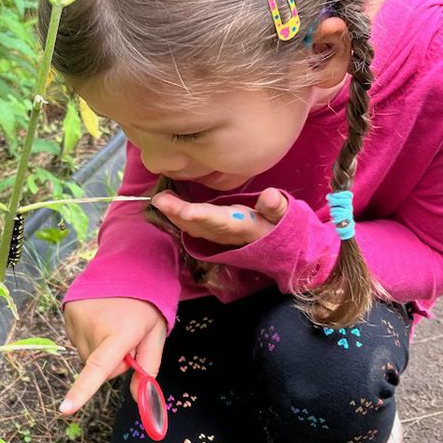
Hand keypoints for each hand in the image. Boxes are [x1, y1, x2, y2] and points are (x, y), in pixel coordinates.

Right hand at [60, 297, 166, 414]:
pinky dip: (90, 336)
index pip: (99, 368)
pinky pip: (78, 340)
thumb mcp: (156, 334)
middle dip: (114, 361)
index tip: (66, 409)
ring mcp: (77, 319)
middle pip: (100, 368)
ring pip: (87, 355)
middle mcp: (95, 326)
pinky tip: (100, 319)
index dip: (82, 390)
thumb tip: (137, 397)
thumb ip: (149, 366)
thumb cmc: (145, 305)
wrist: (126, 268)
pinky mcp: (68, 313)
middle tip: (127, 338)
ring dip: (100, 348)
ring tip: (113, 324)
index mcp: (121, 333)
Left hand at [150, 186, 288, 246]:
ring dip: (174, 215)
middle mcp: (227, 234)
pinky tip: (165, 204)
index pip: (221, 221)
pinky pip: (192, 226)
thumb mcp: (284, 215)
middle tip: (159, 200)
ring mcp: (218, 235)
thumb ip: (277, 207)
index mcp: (244, 227)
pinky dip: (177, 216)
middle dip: (178, 214)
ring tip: (158, 200)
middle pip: (199, 225)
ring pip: (192, 227)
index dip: (203, 216)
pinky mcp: (213, 232)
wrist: (279, 247)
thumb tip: (270, 195)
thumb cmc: (280, 224)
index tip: (186, 211)